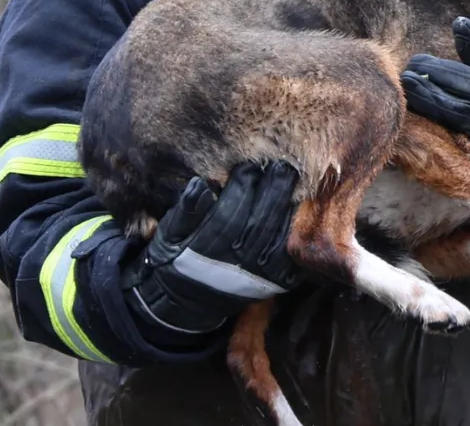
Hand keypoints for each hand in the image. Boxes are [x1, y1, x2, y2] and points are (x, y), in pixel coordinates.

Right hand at [123, 161, 304, 335]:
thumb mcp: (169, 236)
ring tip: (292, 179)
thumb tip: (200, 184)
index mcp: (207, 249)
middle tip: (282, 166)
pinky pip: (293, 254)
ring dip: (288, 206)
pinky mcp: (277, 282)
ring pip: (280, 235)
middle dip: (274, 190)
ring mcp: (259, 274)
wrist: (188, 303)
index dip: (242, 187)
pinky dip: (297, 231)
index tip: (249, 166)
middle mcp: (236, 262)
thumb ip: (185, 211)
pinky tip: (300, 208)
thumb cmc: (177, 260)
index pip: (231, 211)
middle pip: (261, 220)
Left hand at [401, 18, 469, 199]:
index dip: (429, 69)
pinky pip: (451, 149)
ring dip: (422, 111)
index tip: (416, 62)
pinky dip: (434, 136)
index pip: (452, 77)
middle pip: (440, 102)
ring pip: (442, 125)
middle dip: (418, 89)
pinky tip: (420, 126)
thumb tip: (459, 24)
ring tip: (407, 98)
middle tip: (404, 78)